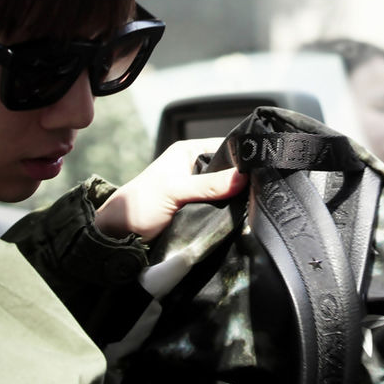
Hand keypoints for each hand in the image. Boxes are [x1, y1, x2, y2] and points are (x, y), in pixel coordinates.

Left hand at [93, 138, 247, 241]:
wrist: (120, 235)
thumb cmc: (140, 205)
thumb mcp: (175, 190)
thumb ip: (208, 185)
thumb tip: (242, 178)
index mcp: (188, 152)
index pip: (225, 148)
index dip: (243, 158)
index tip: (263, 170)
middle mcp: (194, 167)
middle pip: (229, 172)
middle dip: (241, 183)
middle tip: (261, 193)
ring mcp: (197, 190)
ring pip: (226, 192)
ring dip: (234, 201)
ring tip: (253, 207)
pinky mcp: (198, 209)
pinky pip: (220, 208)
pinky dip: (227, 213)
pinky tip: (240, 218)